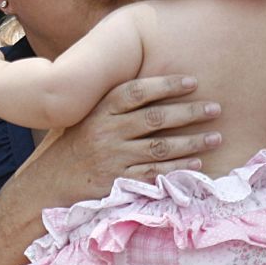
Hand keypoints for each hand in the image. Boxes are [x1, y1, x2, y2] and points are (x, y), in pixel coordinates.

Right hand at [40, 75, 221, 203]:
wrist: (49, 183)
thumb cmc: (76, 145)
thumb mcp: (89, 116)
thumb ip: (116, 103)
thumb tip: (154, 82)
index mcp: (101, 109)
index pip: (137, 91)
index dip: (166, 84)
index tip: (192, 81)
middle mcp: (107, 131)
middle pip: (155, 118)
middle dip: (189, 112)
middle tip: (216, 108)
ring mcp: (113, 158)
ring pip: (160, 147)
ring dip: (192, 142)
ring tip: (216, 137)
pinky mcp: (118, 182)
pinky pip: (154, 174)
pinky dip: (178, 169)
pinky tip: (198, 164)